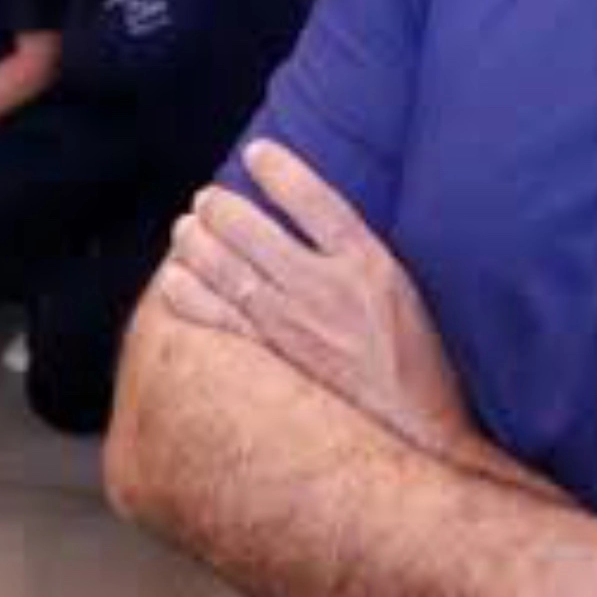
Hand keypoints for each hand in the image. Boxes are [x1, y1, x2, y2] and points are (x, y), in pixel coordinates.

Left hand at [164, 140, 474, 451]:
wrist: (423, 443)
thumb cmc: (419, 367)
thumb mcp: (407, 295)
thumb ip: (362, 255)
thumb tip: (318, 217)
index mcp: (369, 266)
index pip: (316, 200)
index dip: (280, 170)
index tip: (257, 153)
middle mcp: (325, 291)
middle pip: (252, 229)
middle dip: (219, 206)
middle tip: (207, 200)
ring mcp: (293, 328)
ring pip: (225, 268)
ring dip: (196, 240)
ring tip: (186, 228)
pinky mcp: (272, 364)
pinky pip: (215, 319)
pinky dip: (187, 293)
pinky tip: (173, 277)